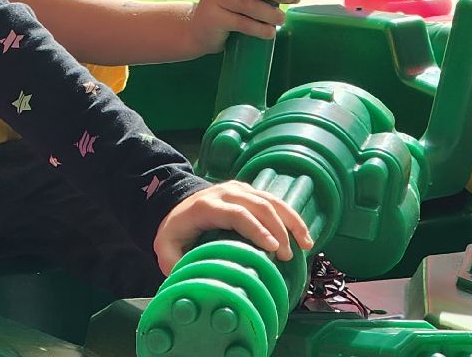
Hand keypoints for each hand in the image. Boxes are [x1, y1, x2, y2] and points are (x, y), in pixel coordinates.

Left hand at [156, 181, 313, 271]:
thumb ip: (173, 263)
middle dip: (279, 230)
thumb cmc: (175, 228)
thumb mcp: (165, 245)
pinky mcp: (249, 192)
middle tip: (287, 256)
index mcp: (208, 206)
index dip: (257, 230)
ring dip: (292, 221)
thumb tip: (190, 282)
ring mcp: (240, 189)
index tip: (273, 248)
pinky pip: (274, 201)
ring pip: (272, 200)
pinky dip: (290, 216)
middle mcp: (227, 192)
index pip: (238, 214)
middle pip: (260, 206)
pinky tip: (302, 234)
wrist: (175, 202)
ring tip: (307, 244)